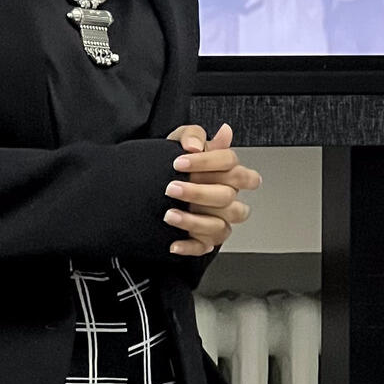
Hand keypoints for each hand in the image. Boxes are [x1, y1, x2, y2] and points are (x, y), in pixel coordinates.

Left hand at [164, 122, 262, 256]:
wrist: (151, 185)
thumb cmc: (174, 163)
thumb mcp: (179, 141)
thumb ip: (192, 135)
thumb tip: (197, 144)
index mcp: (228, 171)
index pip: (231, 164)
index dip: (208, 162)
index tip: (180, 162)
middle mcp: (228, 197)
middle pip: (227, 196)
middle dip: (198, 192)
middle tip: (171, 188)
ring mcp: (219, 219)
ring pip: (219, 226)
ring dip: (194, 222)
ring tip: (169, 214)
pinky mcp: (205, 239)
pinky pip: (203, 247)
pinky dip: (189, 247)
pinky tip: (173, 242)